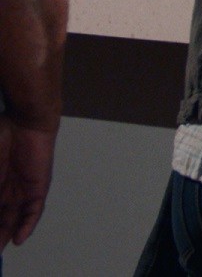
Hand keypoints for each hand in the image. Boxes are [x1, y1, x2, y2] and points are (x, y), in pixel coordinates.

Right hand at [0, 118, 55, 246]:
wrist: (25, 123)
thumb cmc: (1, 138)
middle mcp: (7, 192)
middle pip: (0, 220)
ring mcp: (22, 191)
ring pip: (13, 219)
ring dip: (5, 235)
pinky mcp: (37, 188)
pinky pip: (33, 211)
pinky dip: (27, 226)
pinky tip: (18, 240)